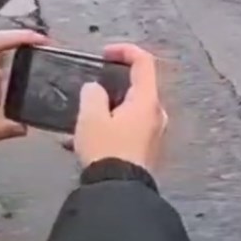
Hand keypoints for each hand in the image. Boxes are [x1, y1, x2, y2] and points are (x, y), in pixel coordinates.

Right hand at [74, 43, 167, 169]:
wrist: (119, 190)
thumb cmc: (106, 150)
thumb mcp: (91, 117)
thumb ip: (92, 94)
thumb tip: (96, 89)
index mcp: (147, 101)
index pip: (144, 61)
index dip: (125, 50)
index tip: (105, 53)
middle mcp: (157, 115)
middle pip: (138, 86)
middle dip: (113, 83)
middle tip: (91, 88)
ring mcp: (155, 134)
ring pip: (131, 109)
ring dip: (109, 108)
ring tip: (83, 118)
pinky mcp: (147, 150)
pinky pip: (129, 128)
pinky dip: (111, 126)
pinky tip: (87, 140)